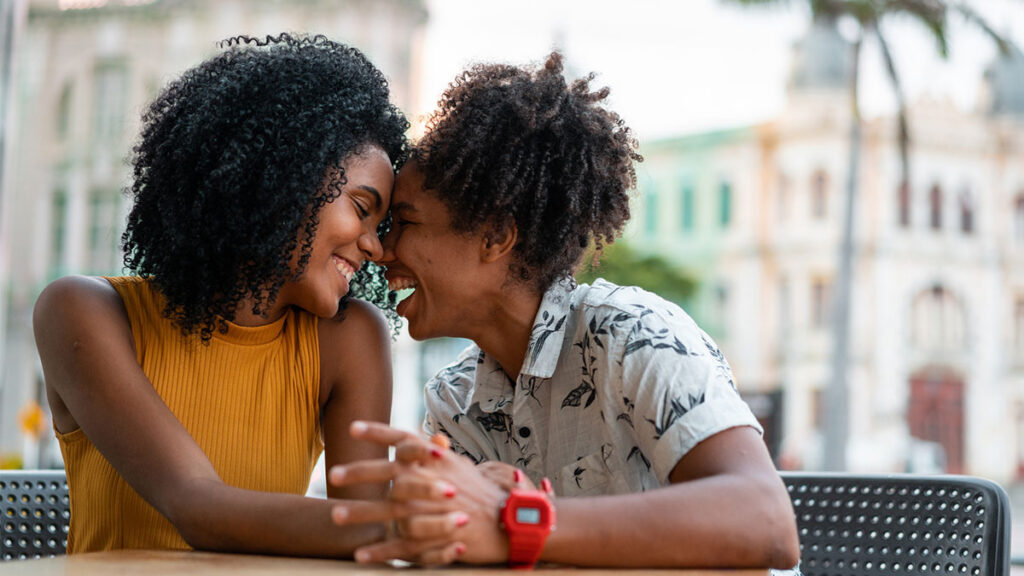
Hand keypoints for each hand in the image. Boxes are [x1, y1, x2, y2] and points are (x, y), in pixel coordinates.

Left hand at [330, 421, 510, 564]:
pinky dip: (380, 550)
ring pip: (390, 510)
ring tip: (336, 515)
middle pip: (390, 473)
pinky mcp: (435, 539)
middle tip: (333, 474)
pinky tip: (360, 554)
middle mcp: (433, 481)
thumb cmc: (483, 493)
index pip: (405, 439)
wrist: (510, 523)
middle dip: (360, 472)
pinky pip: (402, 545)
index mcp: (438, 462)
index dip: (379, 432)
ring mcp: (433, 511)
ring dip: (361, 513)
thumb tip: (428, 438)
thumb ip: (440, 454)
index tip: (353, 427)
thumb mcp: (462, 467)